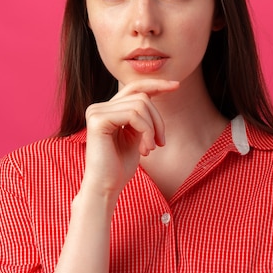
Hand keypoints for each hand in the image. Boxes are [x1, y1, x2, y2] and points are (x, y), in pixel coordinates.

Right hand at [80, 79, 179, 197]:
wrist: (106, 189)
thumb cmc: (120, 167)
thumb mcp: (137, 136)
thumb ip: (142, 117)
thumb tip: (155, 94)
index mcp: (107, 110)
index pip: (134, 88)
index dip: (156, 84)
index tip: (176, 85)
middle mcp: (98, 107)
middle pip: (142, 97)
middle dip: (158, 120)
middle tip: (160, 143)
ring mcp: (96, 111)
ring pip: (140, 105)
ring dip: (153, 129)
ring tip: (150, 149)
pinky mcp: (98, 119)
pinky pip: (133, 115)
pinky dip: (146, 131)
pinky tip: (145, 150)